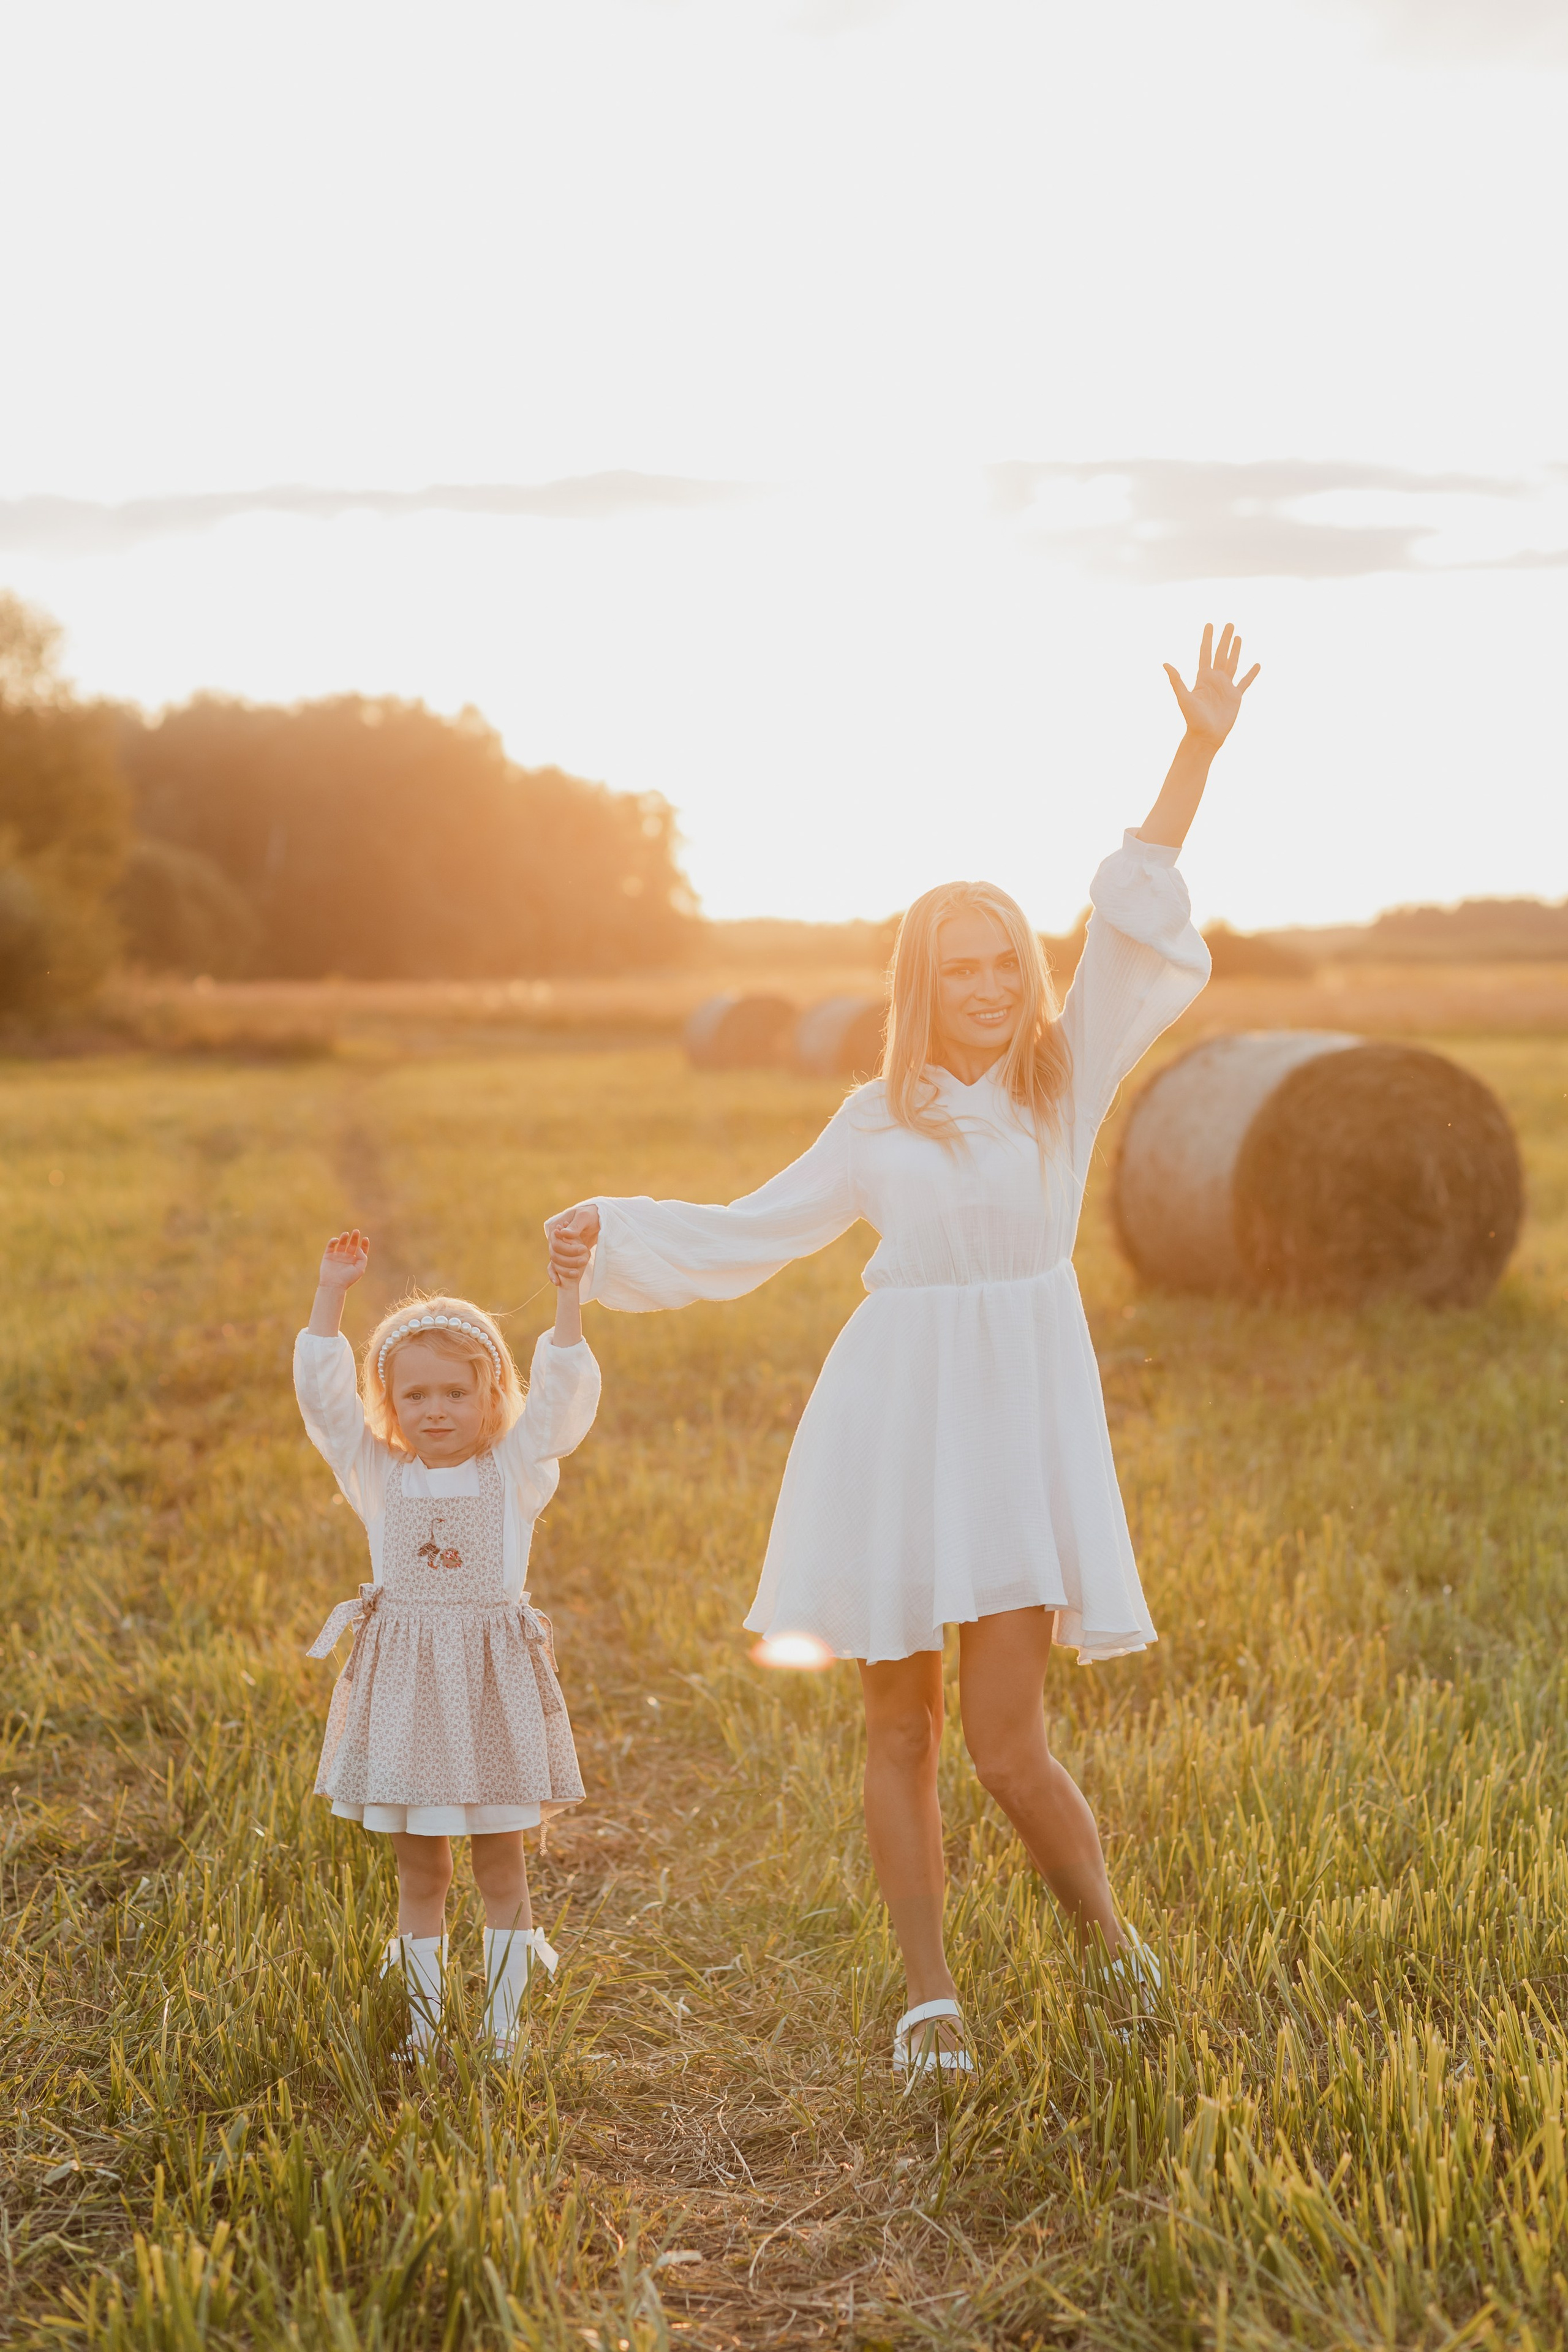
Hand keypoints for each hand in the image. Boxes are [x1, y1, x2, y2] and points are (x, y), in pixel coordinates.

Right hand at [318, 1228, 369, 1290]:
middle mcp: (347, 1257)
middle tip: (356, 1231)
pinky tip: (337, 1240)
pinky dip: (333, 1241)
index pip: (361, 1250)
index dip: (364, 1244)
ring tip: (346, 1233)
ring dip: (344, 1238)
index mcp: (355, 1261)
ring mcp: (337, 1256)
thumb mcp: (360, 1269)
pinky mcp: (328, 1256)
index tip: (365, 1238)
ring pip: (342, 1243)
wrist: (333, 1285)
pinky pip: (331, 1246)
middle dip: (354, 1237)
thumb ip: (362, 1257)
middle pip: (352, 1244)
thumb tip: (359, 1248)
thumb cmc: (348, 1279)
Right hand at [546, 1205, 599, 1287]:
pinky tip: (557, 1283)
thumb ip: (575, 1225)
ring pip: (555, 1262)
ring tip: (577, 1274)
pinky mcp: (563, 1254)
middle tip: (585, 1261)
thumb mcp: (585, 1217)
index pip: (556, 1242)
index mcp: (556, 1227)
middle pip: (555, 1254)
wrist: (596, 1219)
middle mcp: (554, 1238)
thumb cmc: (590, 1215)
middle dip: (568, 1260)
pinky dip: (554, 1274)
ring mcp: (557, 1247)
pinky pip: (554, 1266)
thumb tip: (563, 1234)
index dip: (568, 1248)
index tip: (584, 1249)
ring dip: (564, 1270)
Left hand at [1163, 623, 1259, 750]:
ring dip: (1236, 650)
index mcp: (1203, 677)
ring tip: (1238, 636)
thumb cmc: (1193, 719)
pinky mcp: (1236, 696)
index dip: (1207, 639)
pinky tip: (1257, 664)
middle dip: (1224, 639)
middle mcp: (1215, 679)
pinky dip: (1251, 674)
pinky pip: (1245, 682)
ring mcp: (1226, 687)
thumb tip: (1165, 664)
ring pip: (1232, 663)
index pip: (1205, 653)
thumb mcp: (1183, 698)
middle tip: (1229, 623)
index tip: (1209, 624)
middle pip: (1220, 654)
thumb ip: (1176, 680)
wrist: (1206, 736)